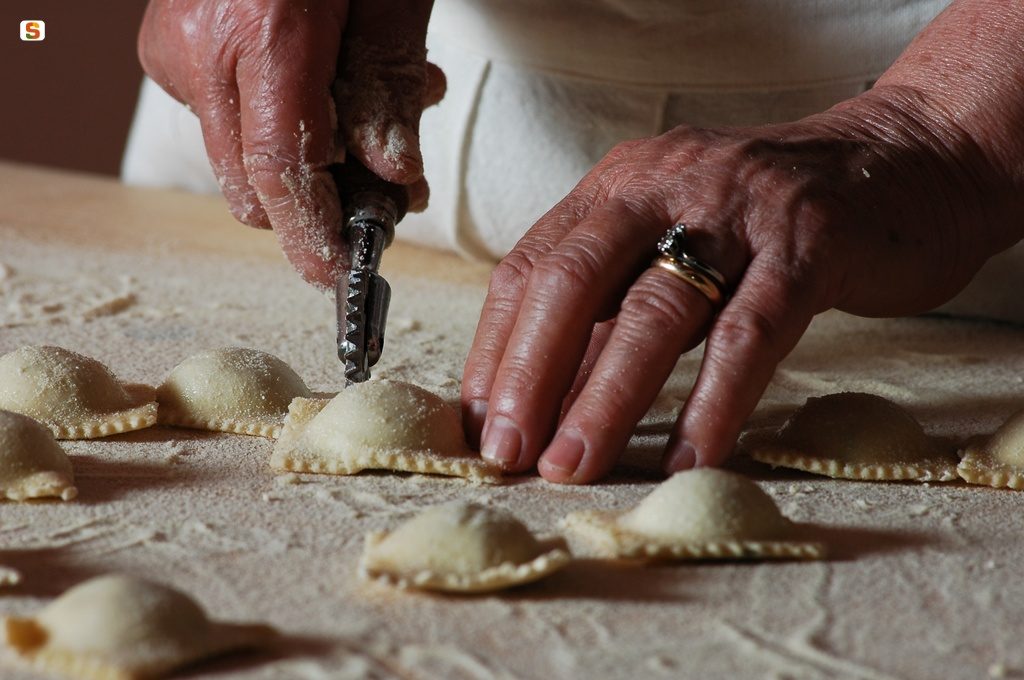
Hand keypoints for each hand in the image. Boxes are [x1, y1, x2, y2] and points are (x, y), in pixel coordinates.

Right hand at [138, 0, 443, 288]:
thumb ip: (392, 86)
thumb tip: (396, 178)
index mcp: (266, 31)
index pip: (282, 170)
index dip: (310, 235)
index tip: (336, 275)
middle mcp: (203, 45)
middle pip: (250, 182)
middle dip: (317, 205)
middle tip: (384, 191)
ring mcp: (175, 42)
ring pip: (237, 156)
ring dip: (306, 160)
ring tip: (370, 117)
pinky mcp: (167, 39)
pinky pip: (221, 117)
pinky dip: (275, 120)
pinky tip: (319, 83)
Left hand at [461, 88, 1006, 482]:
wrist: (900, 163)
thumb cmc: (766, 223)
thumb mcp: (673, 246)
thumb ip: (614, 307)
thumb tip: (544, 398)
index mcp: (618, 183)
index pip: (530, 267)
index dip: (496, 349)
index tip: (480, 423)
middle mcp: (666, 183)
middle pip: (572, 281)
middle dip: (530, 374)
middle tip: (509, 454)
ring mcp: (738, 209)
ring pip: (654, 311)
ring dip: (605, 398)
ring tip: (572, 465)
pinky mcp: (809, 244)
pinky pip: (749, 334)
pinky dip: (713, 402)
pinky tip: (688, 457)